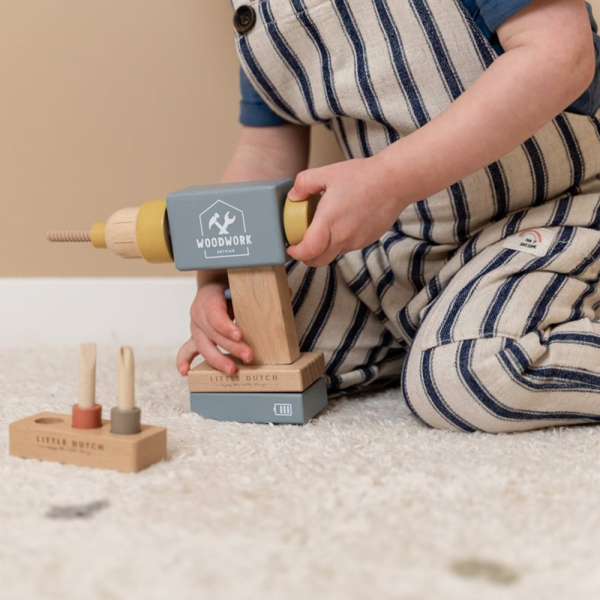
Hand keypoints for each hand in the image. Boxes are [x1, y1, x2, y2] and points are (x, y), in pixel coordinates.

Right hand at [176, 281, 252, 375]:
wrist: (215, 286)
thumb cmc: (230, 286)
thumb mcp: (239, 284)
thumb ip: (253, 291)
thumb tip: (278, 296)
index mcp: (209, 297)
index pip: (214, 313)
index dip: (225, 326)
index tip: (239, 335)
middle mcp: (199, 313)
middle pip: (212, 333)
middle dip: (231, 347)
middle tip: (248, 356)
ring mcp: (196, 327)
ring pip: (203, 345)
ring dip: (217, 359)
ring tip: (231, 370)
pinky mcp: (196, 338)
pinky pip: (187, 350)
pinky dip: (184, 360)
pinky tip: (185, 371)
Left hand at [286, 156, 403, 266]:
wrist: (395, 181)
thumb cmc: (363, 176)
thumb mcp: (327, 173)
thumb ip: (304, 183)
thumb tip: (293, 196)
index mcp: (329, 222)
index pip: (308, 251)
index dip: (296, 254)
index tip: (291, 248)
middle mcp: (342, 236)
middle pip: (318, 260)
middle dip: (306, 257)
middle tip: (301, 246)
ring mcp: (356, 241)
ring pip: (333, 254)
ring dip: (323, 249)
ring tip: (322, 230)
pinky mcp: (367, 240)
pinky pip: (347, 247)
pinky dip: (338, 242)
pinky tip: (341, 224)